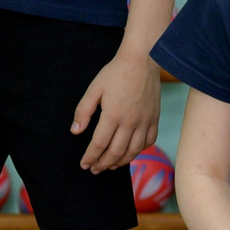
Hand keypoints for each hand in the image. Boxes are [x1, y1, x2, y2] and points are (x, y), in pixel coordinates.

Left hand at [72, 49, 159, 172]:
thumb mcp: (94, 89)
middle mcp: (130, 122)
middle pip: (116, 152)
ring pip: (133, 151)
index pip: (99, 144)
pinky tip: (130, 152)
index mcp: (113, 115)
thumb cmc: (115, 73)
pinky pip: (149, 141)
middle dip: (103, 164)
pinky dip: (139, 151)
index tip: (84, 164)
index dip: (90, 157)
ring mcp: (145, 121)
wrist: (142, 60)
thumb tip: (75, 131)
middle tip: (94, 169)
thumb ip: (83, 111)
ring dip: (120, 162)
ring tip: (110, 166)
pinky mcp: (154, 118)